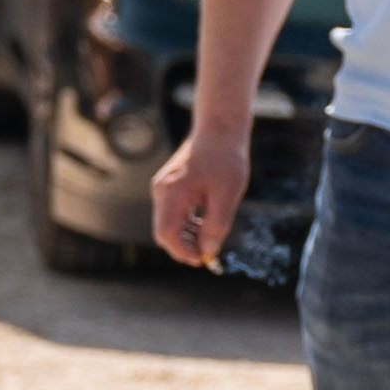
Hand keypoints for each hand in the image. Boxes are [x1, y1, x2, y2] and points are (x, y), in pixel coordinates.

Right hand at [147, 117, 252, 268]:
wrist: (219, 130)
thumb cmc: (226, 159)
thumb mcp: (227, 195)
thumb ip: (216, 225)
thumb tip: (208, 252)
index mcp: (172, 192)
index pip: (166, 233)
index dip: (183, 251)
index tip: (203, 260)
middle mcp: (161, 191)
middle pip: (164, 231)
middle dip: (184, 247)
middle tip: (208, 255)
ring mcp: (162, 188)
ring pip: (168, 224)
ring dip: (186, 236)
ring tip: (210, 238)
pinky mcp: (168, 186)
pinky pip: (172, 213)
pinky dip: (186, 224)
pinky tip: (204, 224)